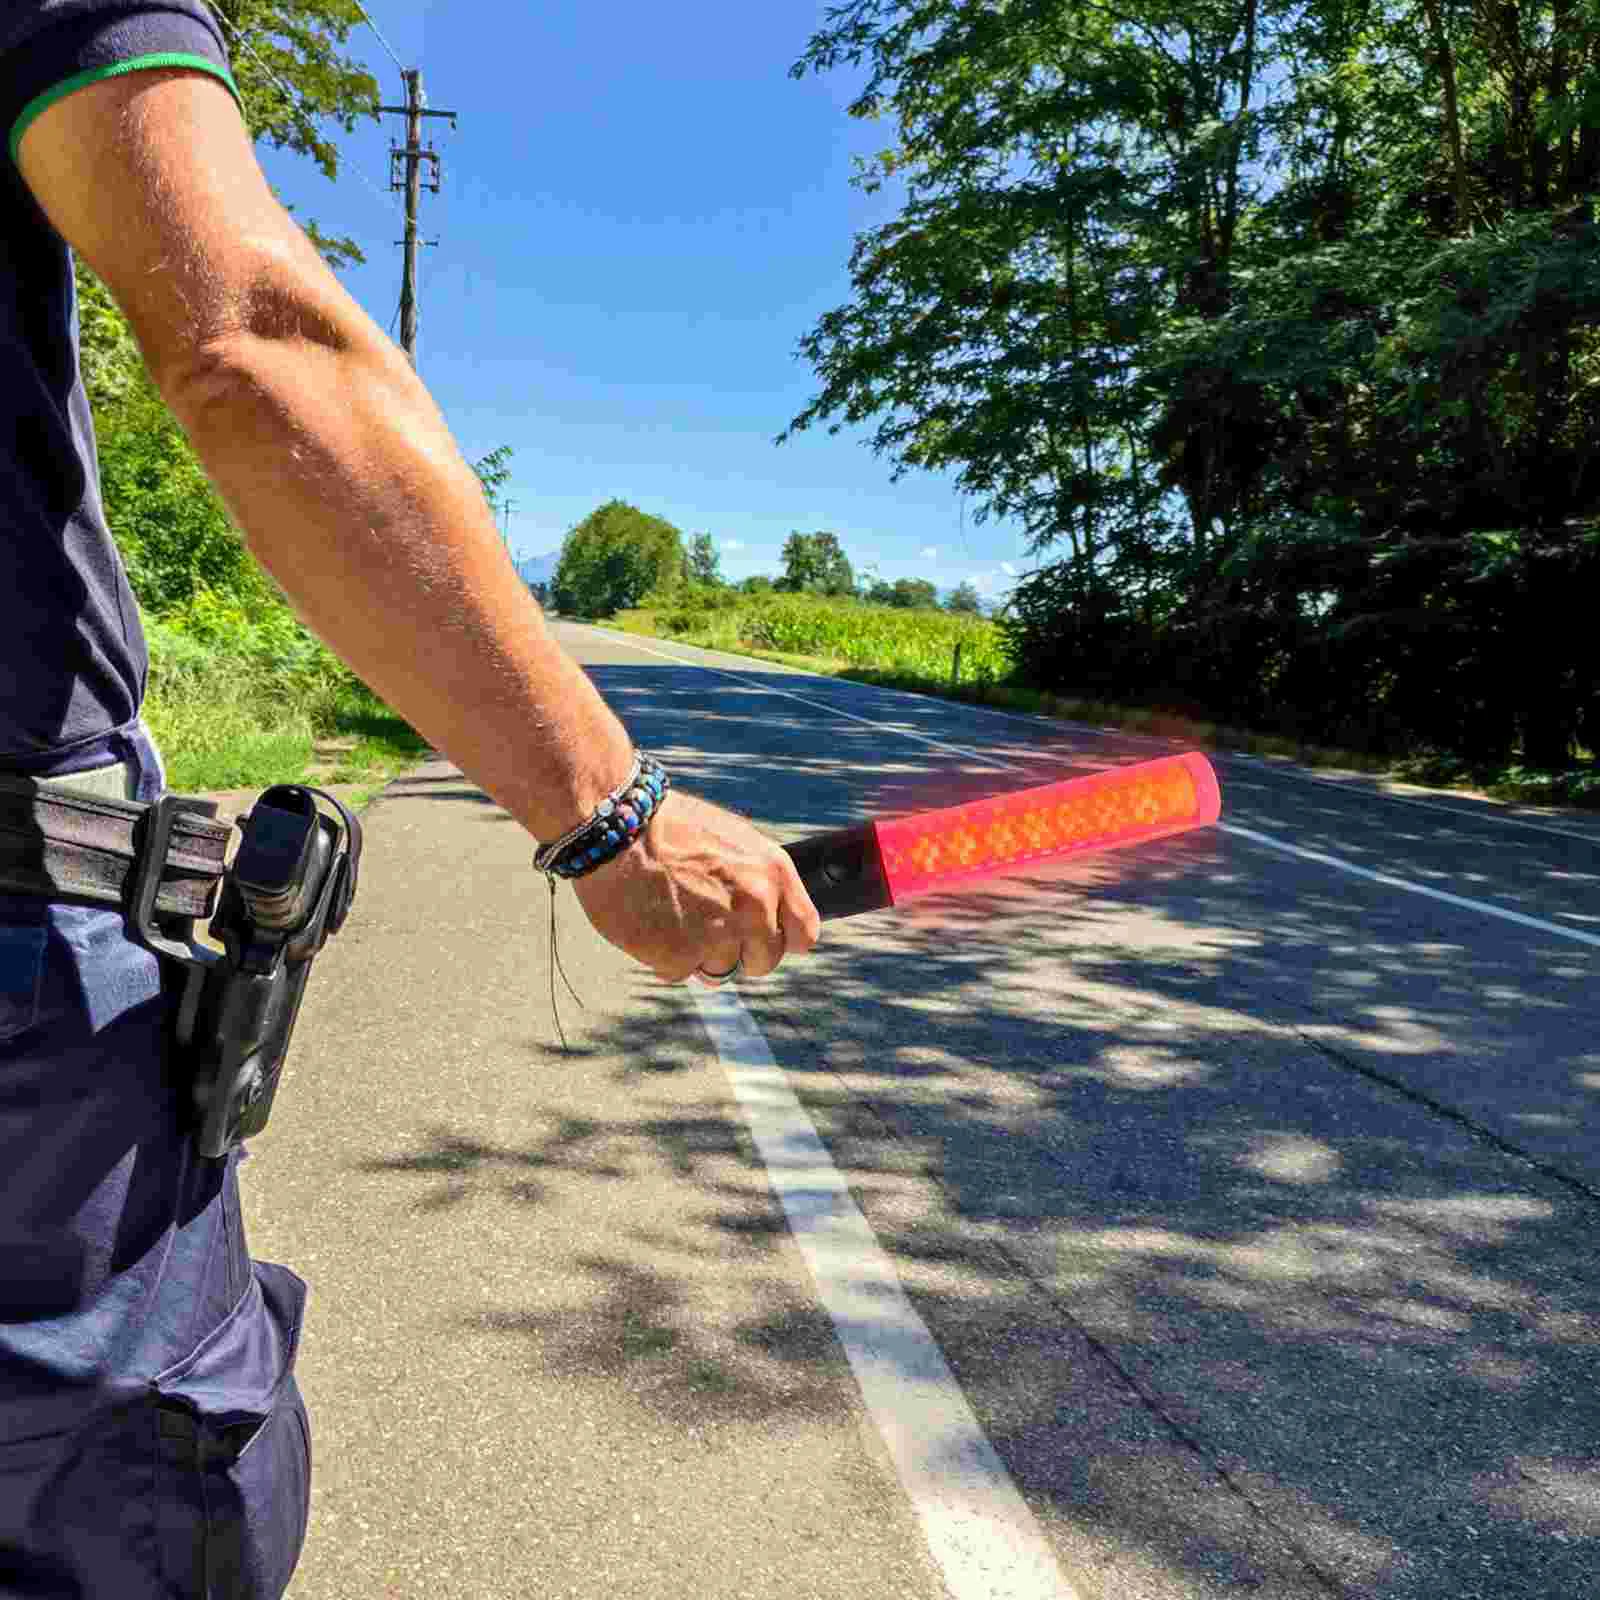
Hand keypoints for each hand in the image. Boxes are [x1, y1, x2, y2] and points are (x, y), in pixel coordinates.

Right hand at [570, 790, 820, 983]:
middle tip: (705, 925)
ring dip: (696, 952)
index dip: (782, 939)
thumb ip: (758, 882)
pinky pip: (679, 972)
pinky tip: (650, 922)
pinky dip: (663, 956)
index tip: (764, 938)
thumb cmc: (669, 827)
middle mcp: (755, 905)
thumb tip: (768, 918)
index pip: (805, 933)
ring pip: (719, 969)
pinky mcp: (681, 955)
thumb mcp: (733, 841)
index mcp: (773, 873)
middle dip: (737, 951)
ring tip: (670, 913)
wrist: (617, 826)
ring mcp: (719, 933)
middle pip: (763, 961)